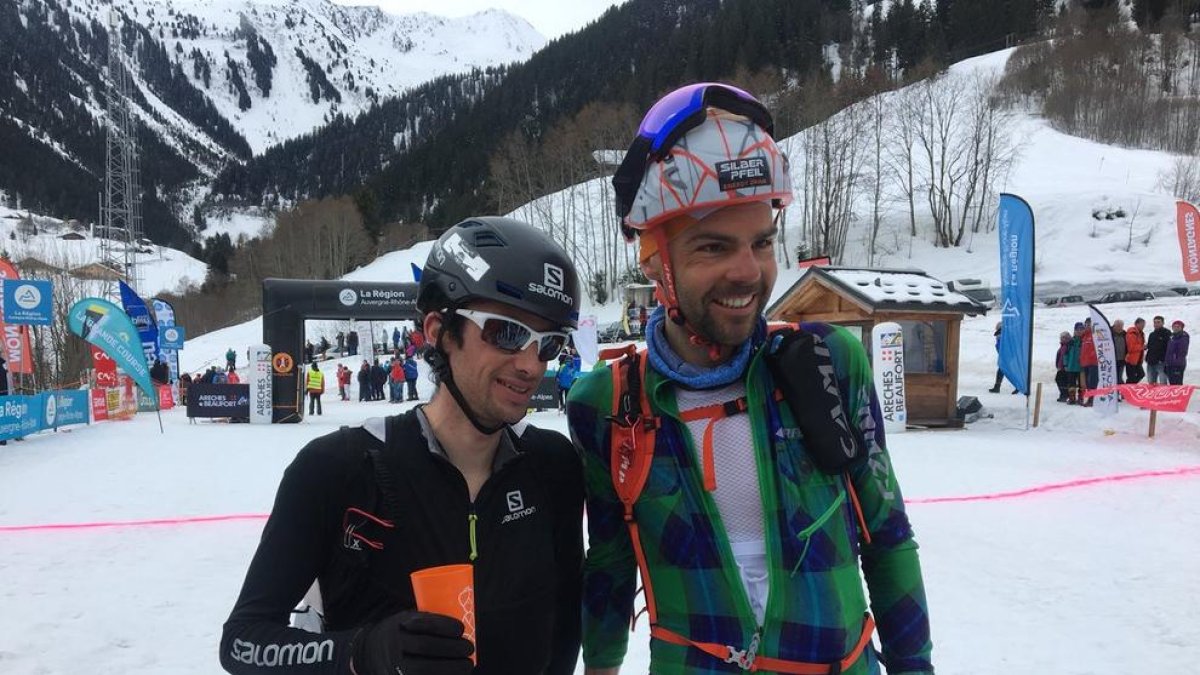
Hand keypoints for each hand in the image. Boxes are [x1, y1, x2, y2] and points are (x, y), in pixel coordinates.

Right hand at [352, 610, 473, 674]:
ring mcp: (394, 668)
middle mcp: (393, 647)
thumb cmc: (399, 634)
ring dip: (451, 669)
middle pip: (425, 647)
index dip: (445, 626)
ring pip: (423, 670)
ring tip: (467, 665)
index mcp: (397, 627)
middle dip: (452, 648)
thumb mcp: (406, 620)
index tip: (461, 628)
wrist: (370, 654)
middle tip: (469, 648)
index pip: (423, 626)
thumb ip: (426, 621)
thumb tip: (460, 628)